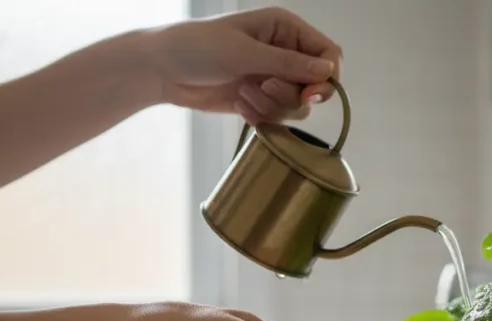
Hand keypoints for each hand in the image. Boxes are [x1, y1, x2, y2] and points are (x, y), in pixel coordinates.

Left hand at [142, 7, 341, 123]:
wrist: (163, 70)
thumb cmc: (198, 48)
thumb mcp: (244, 53)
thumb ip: (288, 64)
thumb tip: (327, 71)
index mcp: (285, 29)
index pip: (328, 54)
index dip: (327, 76)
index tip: (310, 94)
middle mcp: (284, 53)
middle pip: (316, 86)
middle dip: (290, 94)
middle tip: (264, 86)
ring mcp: (273, 78)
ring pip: (297, 106)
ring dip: (272, 106)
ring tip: (243, 94)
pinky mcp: (261, 100)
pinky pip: (278, 119)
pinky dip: (261, 117)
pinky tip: (239, 105)